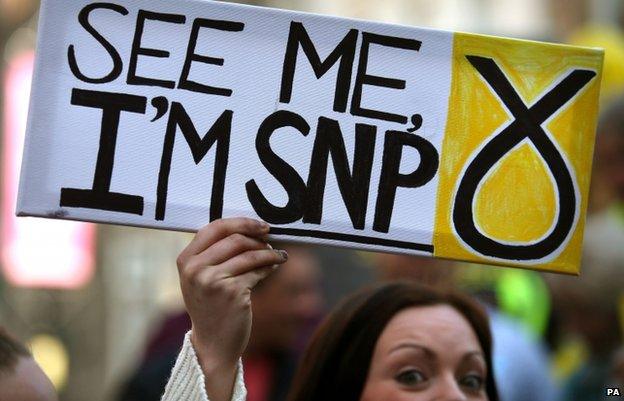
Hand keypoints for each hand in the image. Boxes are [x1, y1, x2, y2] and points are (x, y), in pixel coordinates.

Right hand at [176, 218, 287, 400]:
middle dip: (257, 236)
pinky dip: (270, 265)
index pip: (214, 227)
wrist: (213, 343)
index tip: (258, 224)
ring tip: (276, 254)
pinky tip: (275, 265)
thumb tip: (249, 227)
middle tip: (270, 238)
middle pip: (235, 238)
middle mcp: (195, 269)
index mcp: (186, 260)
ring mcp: (213, 281)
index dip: (240, 222)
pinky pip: (258, 270)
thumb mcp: (202, 278)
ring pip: (250, 254)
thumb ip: (214, 253)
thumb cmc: (211, 306)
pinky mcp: (233, 292)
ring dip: (268, 252)